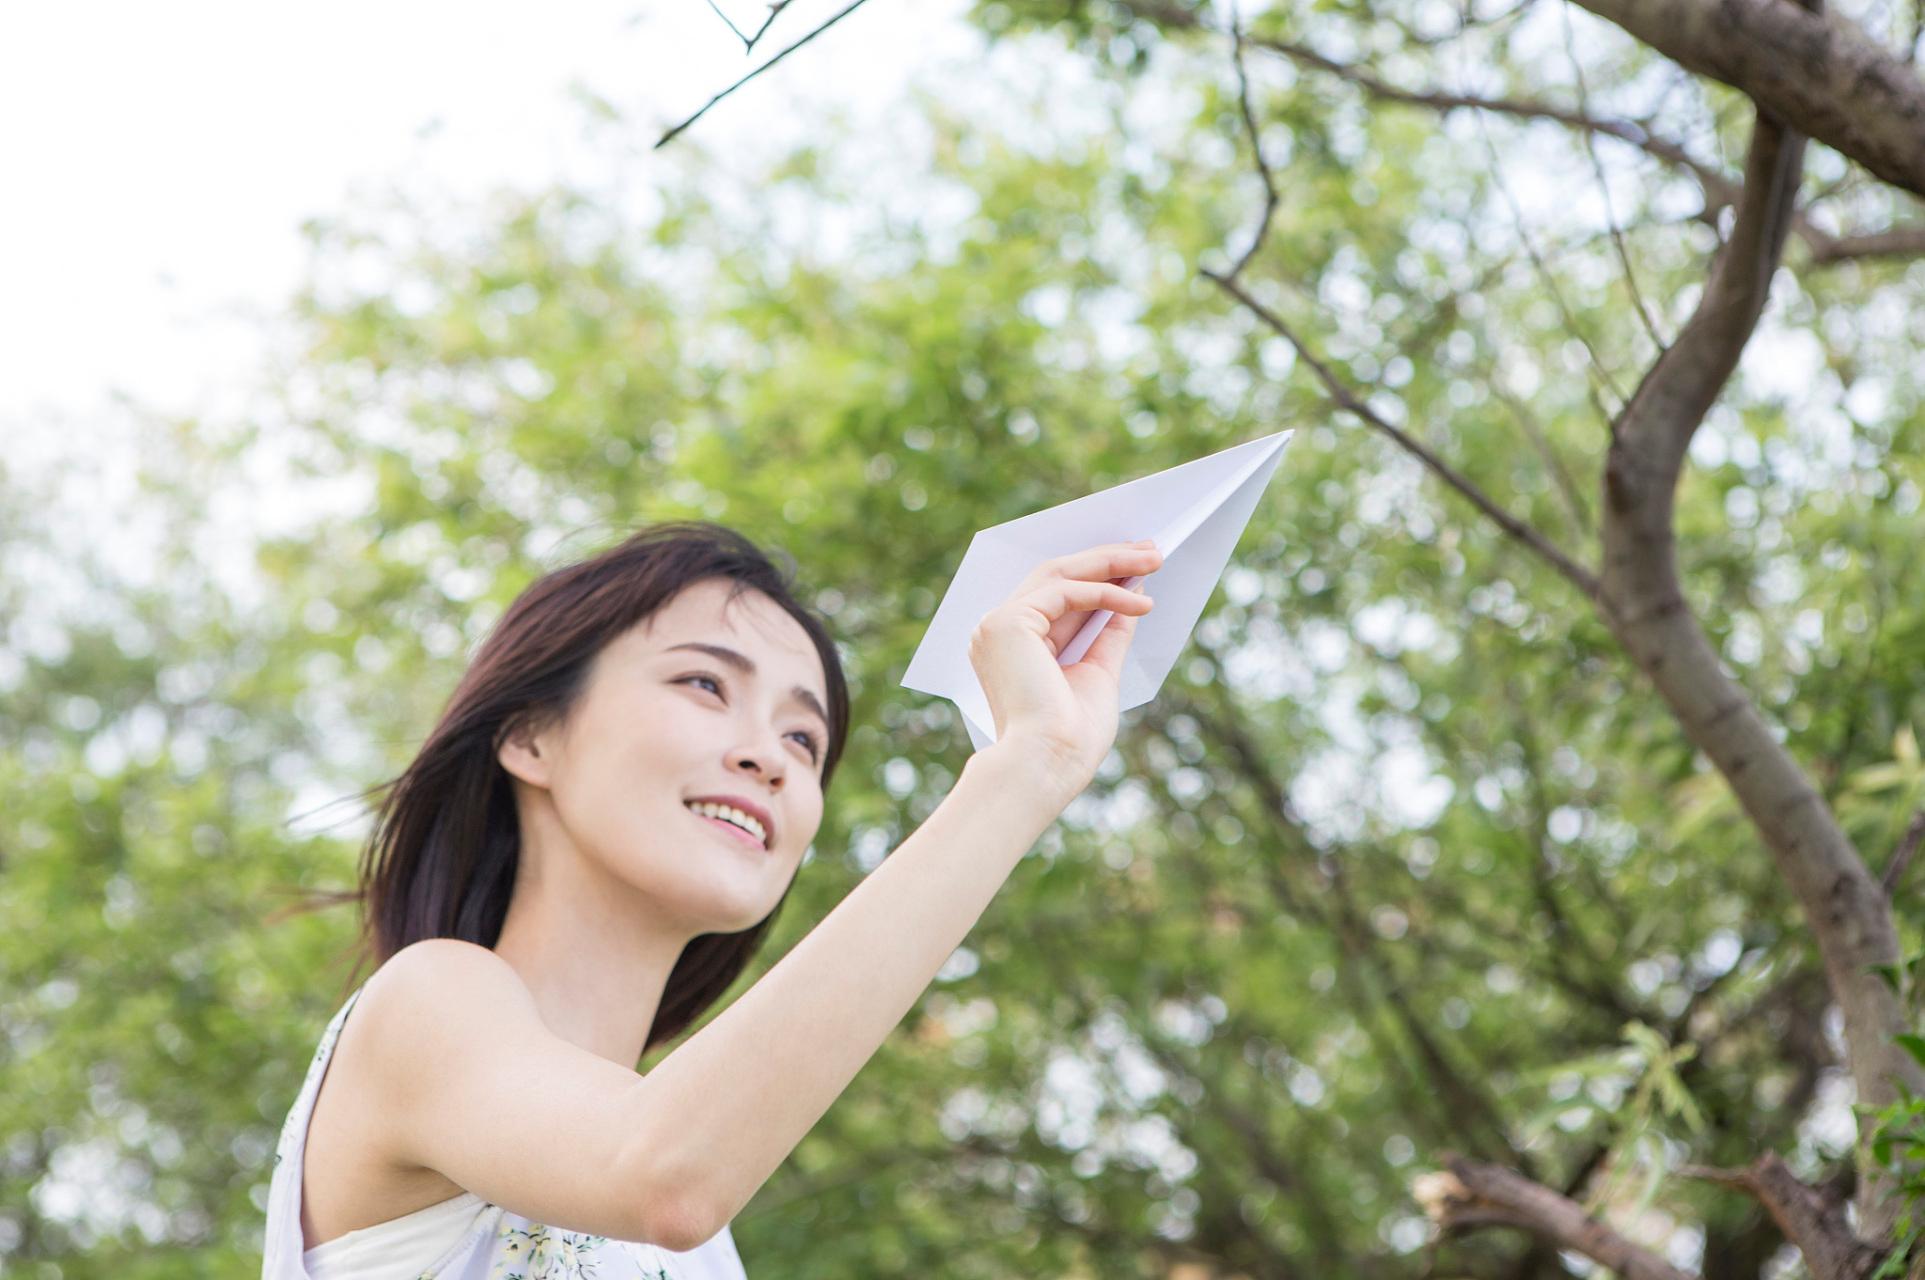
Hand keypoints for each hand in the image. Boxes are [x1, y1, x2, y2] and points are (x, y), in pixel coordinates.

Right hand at [967, 539, 1161, 796]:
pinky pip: (1065, 591)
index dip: (1099, 576)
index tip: (1137, 566)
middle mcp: (996, 630)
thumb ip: (1109, 634)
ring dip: (1111, 563)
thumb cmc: (1070, 738)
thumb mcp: (1099, 673)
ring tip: (1154, 560)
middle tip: (1152, 549)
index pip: (1057, 596)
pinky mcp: (1007, 622)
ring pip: (1059, 573)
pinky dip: (1106, 593)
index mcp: (1012, 647)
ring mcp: (997, 624)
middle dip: (1108, 559)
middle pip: (1056, 575)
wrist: (1048, 766)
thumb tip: (1132, 596)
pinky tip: (1140, 602)